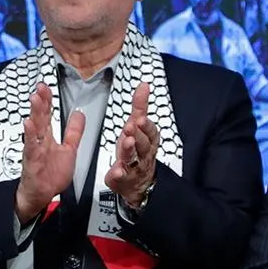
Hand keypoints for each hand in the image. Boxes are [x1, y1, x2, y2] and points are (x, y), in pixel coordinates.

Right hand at [16, 82, 85, 224]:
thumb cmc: (51, 174)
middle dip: (41, 101)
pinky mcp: (32, 160)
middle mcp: (40, 140)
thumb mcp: (69, 149)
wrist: (42, 195)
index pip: (47, 114)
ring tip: (35, 98)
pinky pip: (31, 146)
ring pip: (34, 128)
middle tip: (41, 86)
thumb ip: (74, 132)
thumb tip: (80, 114)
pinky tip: (28, 124)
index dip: (48, 100)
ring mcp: (34, 149)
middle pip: (40, 117)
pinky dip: (29, 135)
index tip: (47, 86)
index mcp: (48, 136)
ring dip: (34, 113)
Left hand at [103, 82, 158, 209]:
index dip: (146, 126)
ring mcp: (134, 166)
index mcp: (147, 140)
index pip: (151, 132)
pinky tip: (116, 170)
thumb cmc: (137, 151)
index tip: (140, 119)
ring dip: (130, 150)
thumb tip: (144, 85)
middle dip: (138, 135)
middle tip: (131, 127)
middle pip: (143, 144)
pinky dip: (119, 173)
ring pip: (134, 158)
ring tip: (127, 142)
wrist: (138, 182)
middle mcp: (143, 153)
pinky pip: (122, 176)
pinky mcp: (123, 178)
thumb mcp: (138, 126)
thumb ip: (140, 106)